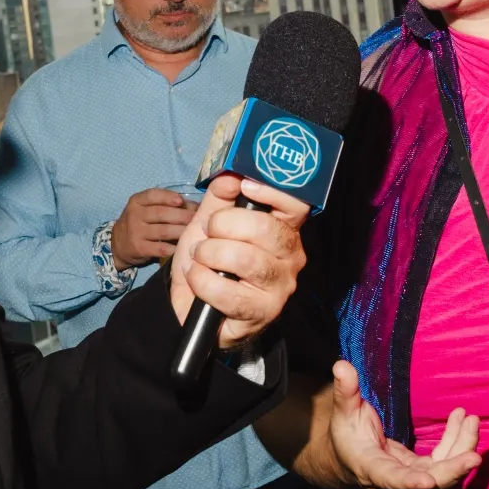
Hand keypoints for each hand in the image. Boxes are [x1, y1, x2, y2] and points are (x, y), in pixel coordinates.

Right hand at [112, 188, 198, 268]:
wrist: (117, 244)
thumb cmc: (138, 223)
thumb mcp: (145, 209)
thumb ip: (165, 205)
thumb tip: (194, 205)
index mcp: (137, 201)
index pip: (152, 195)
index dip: (168, 197)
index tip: (181, 201)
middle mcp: (135, 215)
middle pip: (161, 213)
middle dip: (182, 215)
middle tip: (197, 218)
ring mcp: (136, 232)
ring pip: (163, 231)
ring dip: (181, 231)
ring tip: (193, 232)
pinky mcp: (140, 248)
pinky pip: (160, 248)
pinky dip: (173, 247)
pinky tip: (183, 247)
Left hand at [167, 174, 306, 350]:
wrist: (192, 303)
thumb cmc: (209, 259)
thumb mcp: (209, 222)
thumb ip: (220, 196)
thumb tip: (230, 175)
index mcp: (283, 230)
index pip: (296, 206)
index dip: (273, 192)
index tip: (245, 186)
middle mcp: (291, 257)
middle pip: (266, 229)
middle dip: (224, 225)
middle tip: (208, 233)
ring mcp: (280, 287)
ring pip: (246, 259)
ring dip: (209, 254)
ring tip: (199, 258)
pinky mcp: (263, 313)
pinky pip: (228, 292)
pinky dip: (201, 281)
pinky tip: (197, 279)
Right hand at [325, 362, 479, 488]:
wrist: (351, 460)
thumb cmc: (347, 435)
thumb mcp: (344, 412)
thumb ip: (345, 392)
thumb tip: (341, 365)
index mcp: (370, 469)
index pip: (390, 479)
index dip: (409, 483)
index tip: (429, 482)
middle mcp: (394, 484)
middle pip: (428, 486)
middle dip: (453, 472)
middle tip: (475, 456)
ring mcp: (412, 483)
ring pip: (444, 475)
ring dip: (461, 450)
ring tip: (472, 421)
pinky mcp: (424, 474)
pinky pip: (446, 462)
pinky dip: (457, 443)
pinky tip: (462, 420)